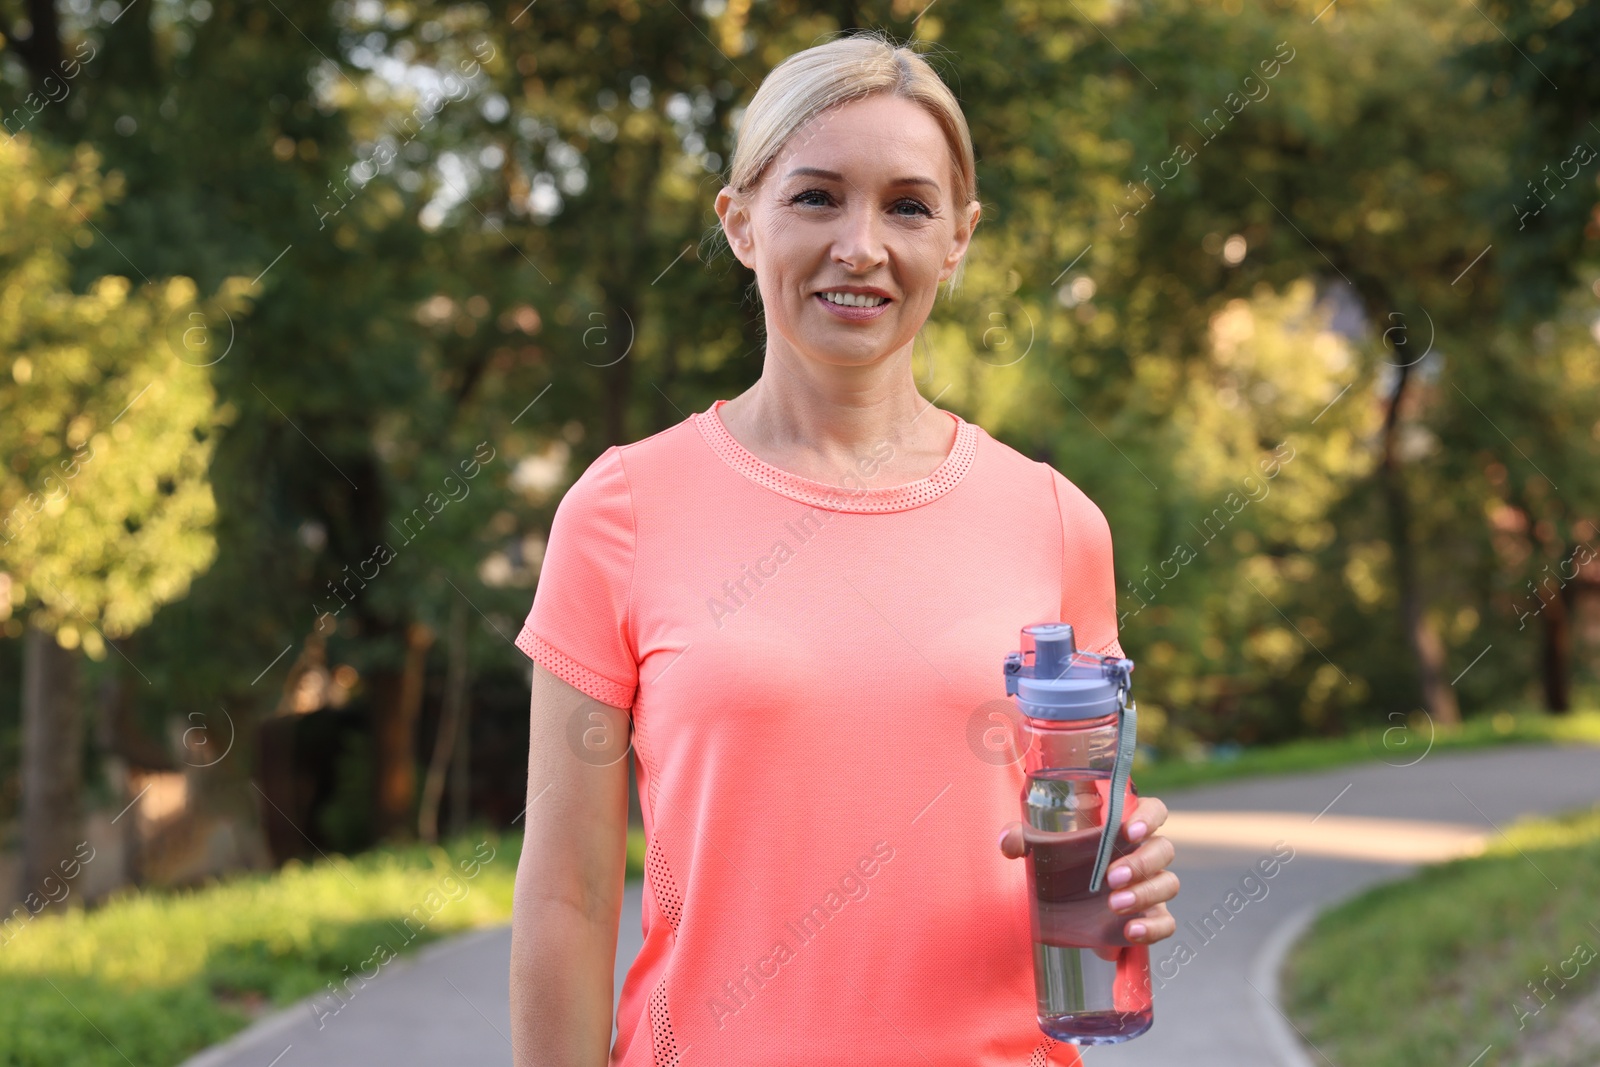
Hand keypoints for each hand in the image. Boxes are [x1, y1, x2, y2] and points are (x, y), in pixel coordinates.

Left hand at [999, 795, 1178, 949]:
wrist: (1061, 912)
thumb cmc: (1058, 868)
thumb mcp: (1038, 851)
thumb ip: (1021, 839)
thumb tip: (1008, 842)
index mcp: (1122, 829)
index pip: (1153, 811)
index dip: (1148, 817)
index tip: (1129, 830)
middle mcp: (1142, 855)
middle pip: (1163, 849)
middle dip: (1140, 863)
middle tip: (1110, 877)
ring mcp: (1150, 887)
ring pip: (1168, 884)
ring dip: (1145, 893)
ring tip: (1114, 904)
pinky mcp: (1150, 918)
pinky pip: (1166, 923)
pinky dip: (1154, 928)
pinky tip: (1131, 931)